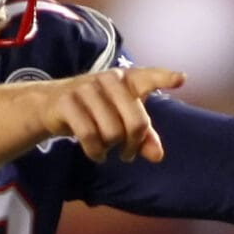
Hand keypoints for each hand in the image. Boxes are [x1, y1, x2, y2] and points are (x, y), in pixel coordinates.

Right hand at [40, 67, 185, 162]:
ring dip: (111, 148)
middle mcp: (109, 79)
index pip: (149, 77)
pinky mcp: (68, 102)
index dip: (165, 78)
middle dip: (133, 144)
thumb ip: (144, 136)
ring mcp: (87, 88)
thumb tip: (157, 156)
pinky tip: (97, 154)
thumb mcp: (121, 120)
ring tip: (106, 148)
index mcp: (127, 79)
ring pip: (112, 132)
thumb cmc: (95, 110)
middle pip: (136, 123)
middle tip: (127, 153)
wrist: (51, 105)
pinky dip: (95, 152)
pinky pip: (90, 136)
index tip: (181, 79)